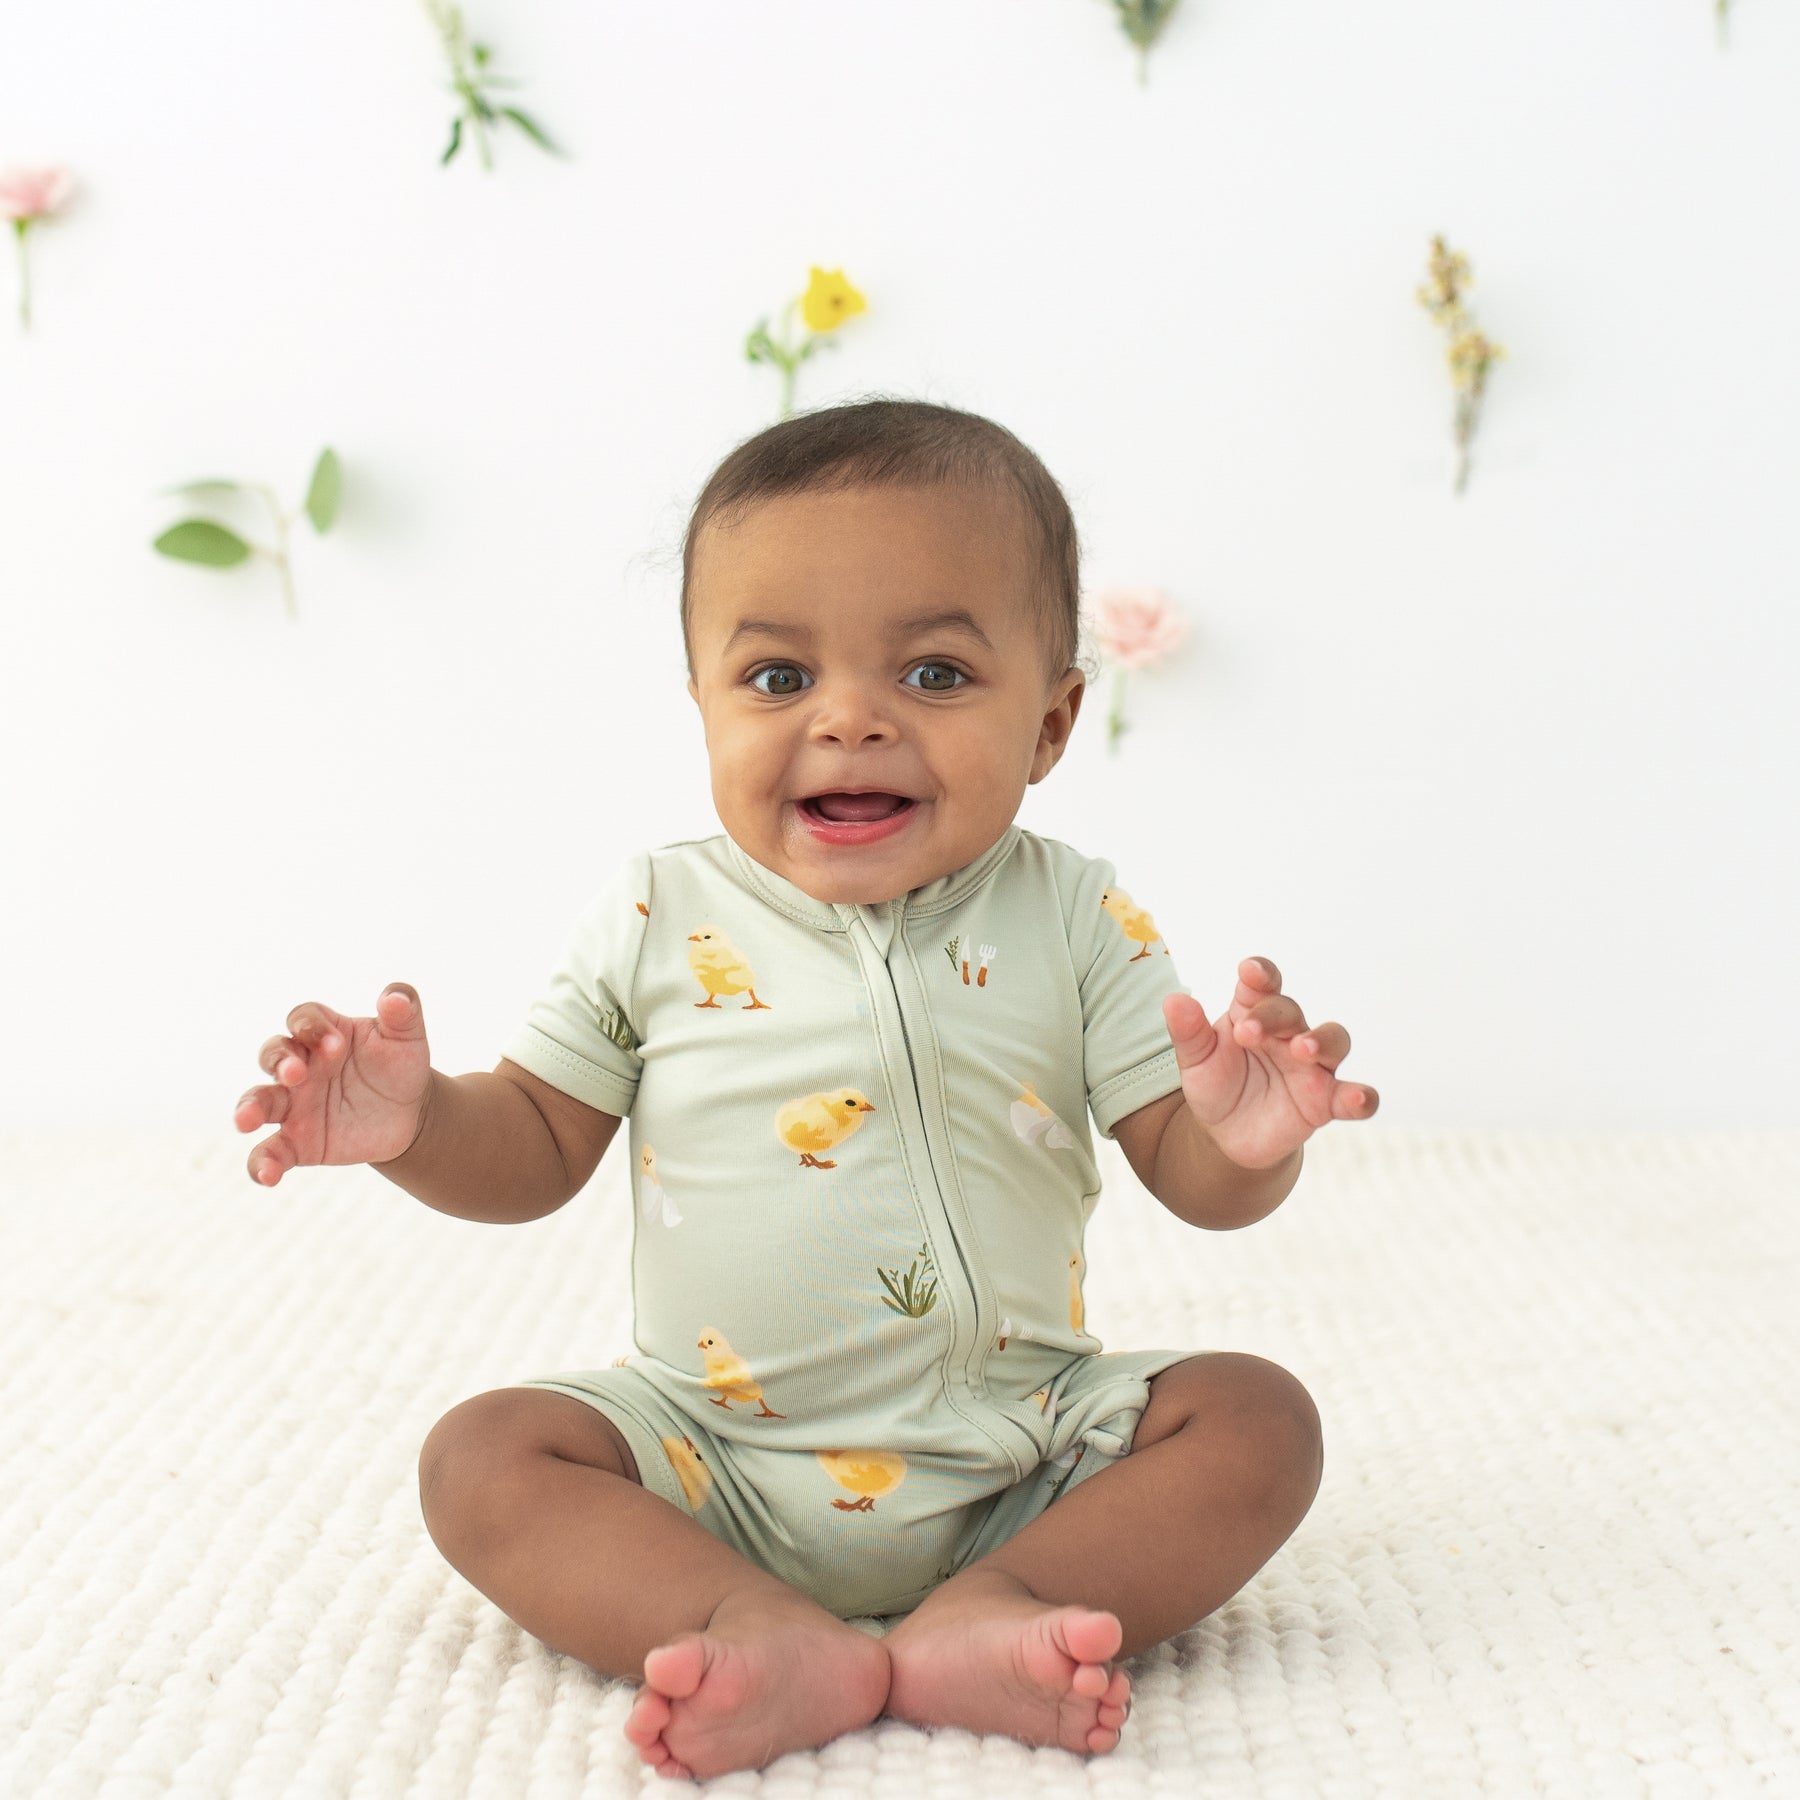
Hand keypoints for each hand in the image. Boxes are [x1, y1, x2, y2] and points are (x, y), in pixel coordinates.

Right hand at [234, 985, 433, 1185]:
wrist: (409, 1114)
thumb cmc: (400, 1066)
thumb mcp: (407, 1037)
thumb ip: (404, 1011)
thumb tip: (397, 997)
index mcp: (323, 1034)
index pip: (303, 1019)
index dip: (312, 1028)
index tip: (336, 1044)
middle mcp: (300, 1066)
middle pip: (272, 1055)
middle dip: (279, 1062)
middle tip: (296, 1073)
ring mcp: (294, 1105)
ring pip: (259, 1101)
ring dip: (249, 1108)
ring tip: (247, 1120)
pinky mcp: (297, 1142)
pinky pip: (270, 1152)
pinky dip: (261, 1164)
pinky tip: (267, 1175)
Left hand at [1163, 958, 1377, 1170]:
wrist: (1227, 1137)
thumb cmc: (1215, 1086)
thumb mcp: (1195, 1061)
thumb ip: (1188, 1032)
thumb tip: (1173, 1001)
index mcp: (1254, 1014)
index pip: (1262, 984)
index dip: (1260, 974)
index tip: (1249, 971)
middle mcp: (1289, 1033)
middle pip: (1292, 1011)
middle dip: (1273, 1015)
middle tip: (1248, 1033)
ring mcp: (1312, 1067)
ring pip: (1334, 1040)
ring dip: (1321, 1041)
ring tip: (1302, 1049)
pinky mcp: (1325, 1102)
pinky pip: (1354, 1096)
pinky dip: (1363, 1096)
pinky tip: (1359, 1098)